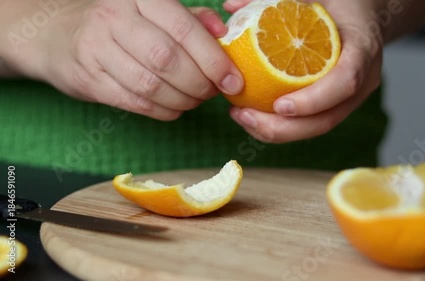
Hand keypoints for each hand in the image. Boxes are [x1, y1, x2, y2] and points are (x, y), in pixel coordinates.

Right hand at [8, 0, 242, 119]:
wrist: (58, 35)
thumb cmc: (120, 24)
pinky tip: (175, 108)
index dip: (213, 59)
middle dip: (200, 83)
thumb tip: (224, 33)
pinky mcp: (88, 79)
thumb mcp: (153, 11)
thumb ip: (191, 20)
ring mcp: (97, 49)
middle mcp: (114, 18)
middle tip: (213, 92)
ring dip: (183, 100)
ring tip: (195, 100)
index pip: (184, 29)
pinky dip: (163, 111)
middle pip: (168, 59)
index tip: (233, 80)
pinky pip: (136, 103)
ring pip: (152, 85)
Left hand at [224, 0, 382, 142]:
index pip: (346, 81)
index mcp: (363, 50)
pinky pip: (311, 124)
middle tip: (246, 116)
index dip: (314, 99)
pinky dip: (280, 127)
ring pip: (317, 128)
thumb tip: (230, 6)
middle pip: (328, 118)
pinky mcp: (337, 106)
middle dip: (285, 127)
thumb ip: (275, 0)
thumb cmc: (336, 3)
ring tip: (243, 118)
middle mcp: (363, 80)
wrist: (362, 17)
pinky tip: (252, 117)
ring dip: (277, 132)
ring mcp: (351, 98)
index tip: (279, 105)